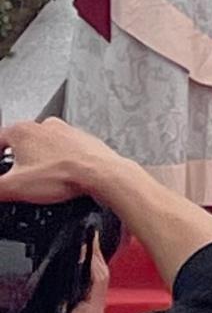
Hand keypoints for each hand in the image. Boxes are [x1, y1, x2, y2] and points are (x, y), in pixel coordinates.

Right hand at [0, 115, 120, 200]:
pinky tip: (58, 176)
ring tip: (37, 179)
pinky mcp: (81, 140)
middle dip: (14, 160)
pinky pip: (62, 150)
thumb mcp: (15, 187)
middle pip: (19, 142)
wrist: (100, 174)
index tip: (0, 169)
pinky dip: (56, 162)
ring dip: (36, 160)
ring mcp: (65, 131)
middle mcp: (44, 125)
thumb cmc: (63, 174)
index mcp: (22, 131)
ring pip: (42, 145)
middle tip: (14, 176)